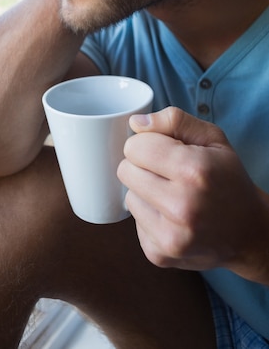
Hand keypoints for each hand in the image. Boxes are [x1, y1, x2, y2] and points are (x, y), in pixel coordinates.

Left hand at [117, 107, 268, 281]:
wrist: (248, 232)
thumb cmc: (227, 178)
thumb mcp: (212, 139)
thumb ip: (174, 120)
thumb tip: (135, 123)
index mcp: (194, 171)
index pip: (135, 146)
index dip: (147, 143)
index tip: (164, 150)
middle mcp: (181, 206)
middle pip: (125, 170)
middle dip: (142, 166)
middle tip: (167, 173)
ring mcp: (170, 236)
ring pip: (128, 197)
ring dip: (145, 193)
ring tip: (173, 195)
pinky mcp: (159, 254)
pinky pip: (134, 223)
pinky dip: (149, 216)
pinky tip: (172, 217)